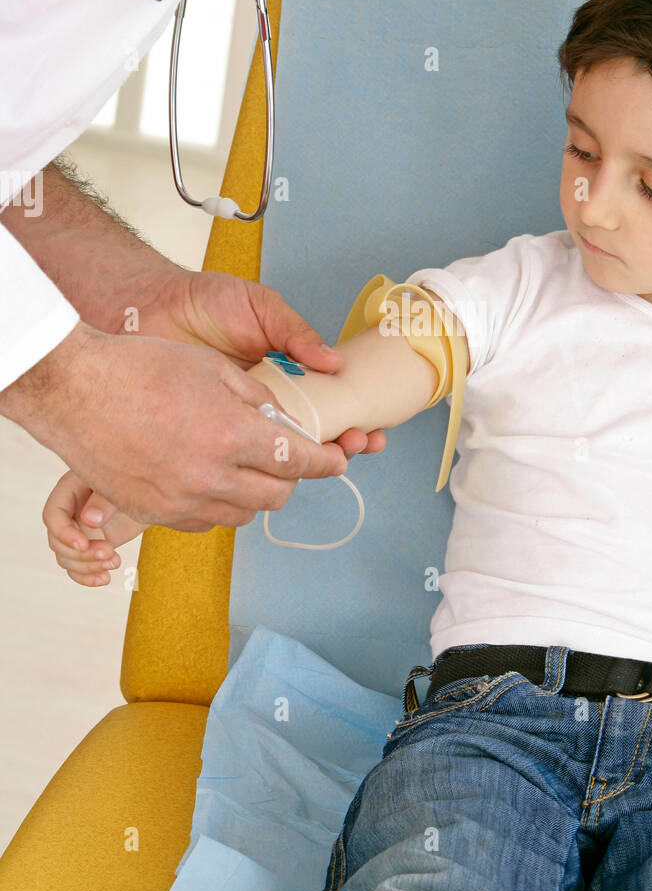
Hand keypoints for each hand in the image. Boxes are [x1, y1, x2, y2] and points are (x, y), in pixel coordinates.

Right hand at [2, 320, 350, 531]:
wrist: (74, 390)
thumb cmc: (140, 368)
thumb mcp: (212, 367)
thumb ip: (258, 399)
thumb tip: (285, 423)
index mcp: (230, 433)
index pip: (298, 461)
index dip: (327, 462)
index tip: (337, 460)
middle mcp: (209, 476)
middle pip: (277, 495)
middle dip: (293, 479)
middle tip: (291, 461)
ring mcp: (180, 501)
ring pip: (244, 514)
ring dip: (257, 493)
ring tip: (247, 466)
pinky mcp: (154, 514)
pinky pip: (205, 522)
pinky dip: (220, 505)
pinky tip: (212, 479)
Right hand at [43, 471, 141, 586]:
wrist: (149, 495)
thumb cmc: (132, 482)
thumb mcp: (120, 485)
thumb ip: (104, 501)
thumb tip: (89, 520)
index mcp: (70, 492)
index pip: (53, 515)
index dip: (64, 533)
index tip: (83, 545)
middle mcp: (69, 514)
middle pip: (58, 542)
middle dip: (83, 553)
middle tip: (110, 551)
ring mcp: (77, 532)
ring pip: (67, 559)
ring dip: (89, 566)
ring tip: (116, 561)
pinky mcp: (89, 548)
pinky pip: (77, 568)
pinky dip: (89, 577)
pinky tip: (105, 578)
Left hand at [135, 270, 386, 460]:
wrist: (148, 308)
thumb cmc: (204, 302)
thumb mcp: (260, 307)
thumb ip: (295, 332)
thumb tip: (335, 361)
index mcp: (287, 372)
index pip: (330, 402)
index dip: (353, 419)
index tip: (372, 431)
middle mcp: (269, 401)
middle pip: (313, 434)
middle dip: (342, 445)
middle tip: (356, 444)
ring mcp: (240, 421)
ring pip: (280, 453)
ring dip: (309, 462)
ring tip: (331, 457)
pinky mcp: (211, 434)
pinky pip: (238, 457)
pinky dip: (257, 469)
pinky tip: (278, 472)